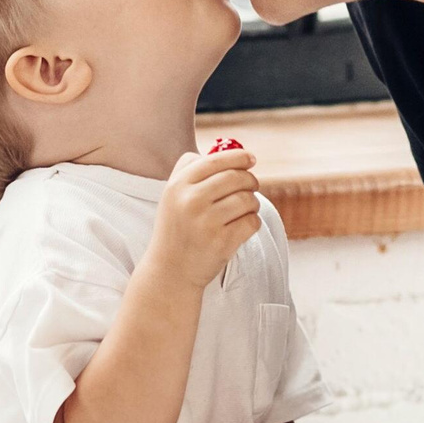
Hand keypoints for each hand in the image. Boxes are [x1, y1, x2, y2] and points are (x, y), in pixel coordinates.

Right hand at [143, 146, 259, 291]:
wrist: (170, 271)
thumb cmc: (176, 228)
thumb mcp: (172, 196)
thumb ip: (192, 170)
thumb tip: (230, 151)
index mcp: (178, 186)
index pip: (215, 161)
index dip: (238, 157)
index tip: (251, 159)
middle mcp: (191, 201)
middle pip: (236, 178)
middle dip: (250, 180)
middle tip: (251, 187)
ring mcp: (207, 222)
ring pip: (247, 199)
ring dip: (253, 203)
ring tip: (245, 209)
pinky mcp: (222, 242)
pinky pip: (252, 222)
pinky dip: (253, 222)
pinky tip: (244, 226)